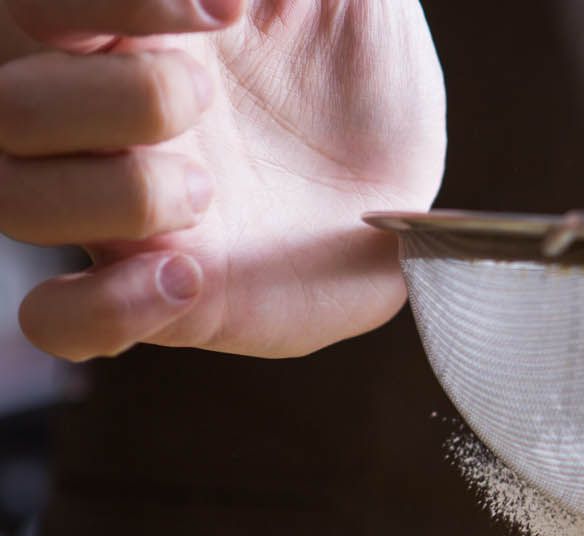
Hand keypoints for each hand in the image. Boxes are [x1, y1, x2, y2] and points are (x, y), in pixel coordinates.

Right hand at [0, 0, 444, 360]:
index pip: (40, 5)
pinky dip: (102, 308)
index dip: (117, 1)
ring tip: (208, 192)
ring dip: (115, 195)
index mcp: (118, 32)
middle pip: (10, 109)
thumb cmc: (357, 71)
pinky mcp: (166, 298)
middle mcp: (96, 123)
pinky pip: (62, 321)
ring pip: (16, 202)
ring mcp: (122, 216)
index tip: (228, 9)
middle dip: (116, 99)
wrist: (409, 182)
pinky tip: (184, 277)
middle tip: (209, 98)